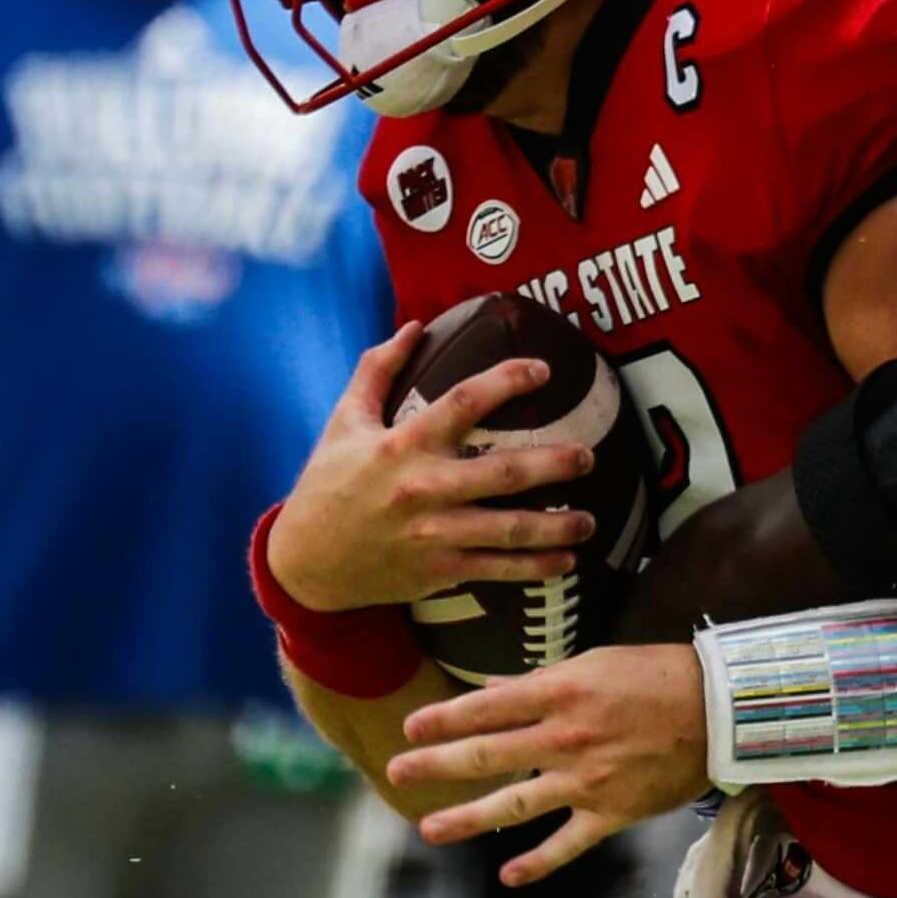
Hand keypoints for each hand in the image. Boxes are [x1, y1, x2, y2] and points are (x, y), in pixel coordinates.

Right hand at [265, 324, 598, 613]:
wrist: (304, 563)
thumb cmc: (328, 484)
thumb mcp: (344, 422)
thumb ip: (377, 370)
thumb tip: (415, 325)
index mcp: (403, 445)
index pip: (464, 402)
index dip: (507, 381)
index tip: (543, 369)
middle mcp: (424, 488)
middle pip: (504, 472)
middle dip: (554, 463)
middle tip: (588, 456)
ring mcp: (435, 535)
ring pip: (510, 529)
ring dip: (558, 526)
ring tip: (591, 521)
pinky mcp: (439, 572)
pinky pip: (498, 569)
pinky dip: (537, 568)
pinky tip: (568, 561)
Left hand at [391, 645, 711, 884]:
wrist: (720, 710)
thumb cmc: (658, 676)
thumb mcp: (595, 663)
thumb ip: (541, 682)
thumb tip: (492, 691)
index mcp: (560, 694)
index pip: (486, 707)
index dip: (443, 717)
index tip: (410, 725)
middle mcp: (565, 739)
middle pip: (486, 755)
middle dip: (435, 764)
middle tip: (397, 772)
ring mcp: (586, 781)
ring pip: (514, 805)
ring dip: (467, 818)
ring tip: (430, 830)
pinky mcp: (612, 811)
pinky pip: (567, 843)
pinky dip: (537, 862)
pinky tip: (509, 875)